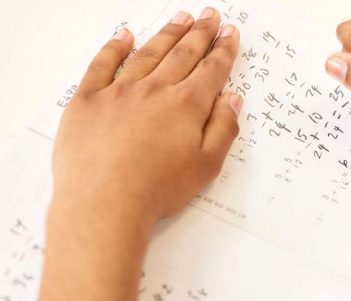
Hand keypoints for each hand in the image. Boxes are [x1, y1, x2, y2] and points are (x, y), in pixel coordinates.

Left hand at [52, 7, 241, 227]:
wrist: (104, 201)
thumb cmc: (158, 189)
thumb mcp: (206, 166)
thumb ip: (223, 129)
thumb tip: (232, 99)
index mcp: (186, 106)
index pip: (211, 71)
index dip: (223, 50)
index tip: (230, 33)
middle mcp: (154, 90)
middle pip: (182, 54)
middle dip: (199, 33)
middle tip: (210, 15)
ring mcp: (119, 92)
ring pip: (148, 54)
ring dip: (167, 34)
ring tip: (181, 18)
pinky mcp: (88, 100)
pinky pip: (102, 65)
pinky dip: (114, 48)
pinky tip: (125, 36)